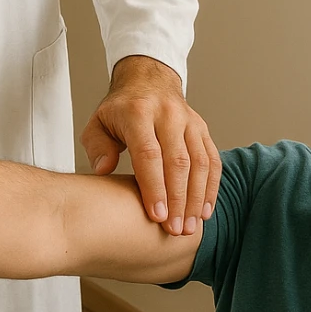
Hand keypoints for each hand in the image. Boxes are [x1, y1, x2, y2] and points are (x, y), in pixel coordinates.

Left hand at [80, 56, 219, 235]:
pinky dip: (211, 188)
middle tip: (174, 230)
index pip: (149, 153)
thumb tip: (104, 171)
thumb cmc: (120, 110)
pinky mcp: (202, 129)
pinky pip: (212, 160)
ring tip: (189, 227)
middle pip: (178, 161)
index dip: (154, 187)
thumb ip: (98, 147)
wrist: (148, 81)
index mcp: (138, 113)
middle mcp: (168, 115)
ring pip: (200, 163)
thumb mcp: (98, 123)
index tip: (157, 215)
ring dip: (196, 198)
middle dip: (178, 200)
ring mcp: (189, 121)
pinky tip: (204, 211)